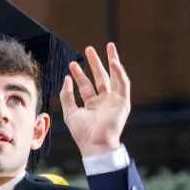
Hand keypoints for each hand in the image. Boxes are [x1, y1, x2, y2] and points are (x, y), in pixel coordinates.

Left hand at [60, 42, 130, 157]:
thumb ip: (66, 96)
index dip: (79, 74)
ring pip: (114, 76)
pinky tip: (114, 61)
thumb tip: (66, 79)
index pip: (85, 85)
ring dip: (112, 61)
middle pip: (100, 77)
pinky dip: (120, 72)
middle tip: (89, 49)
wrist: (95, 144)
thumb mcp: (70, 113)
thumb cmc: (82, 133)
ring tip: (109, 46)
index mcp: (92, 104)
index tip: (72, 64)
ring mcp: (114, 101)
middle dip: (95, 63)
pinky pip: (123, 84)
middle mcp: (104, 101)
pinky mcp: (123, 102)